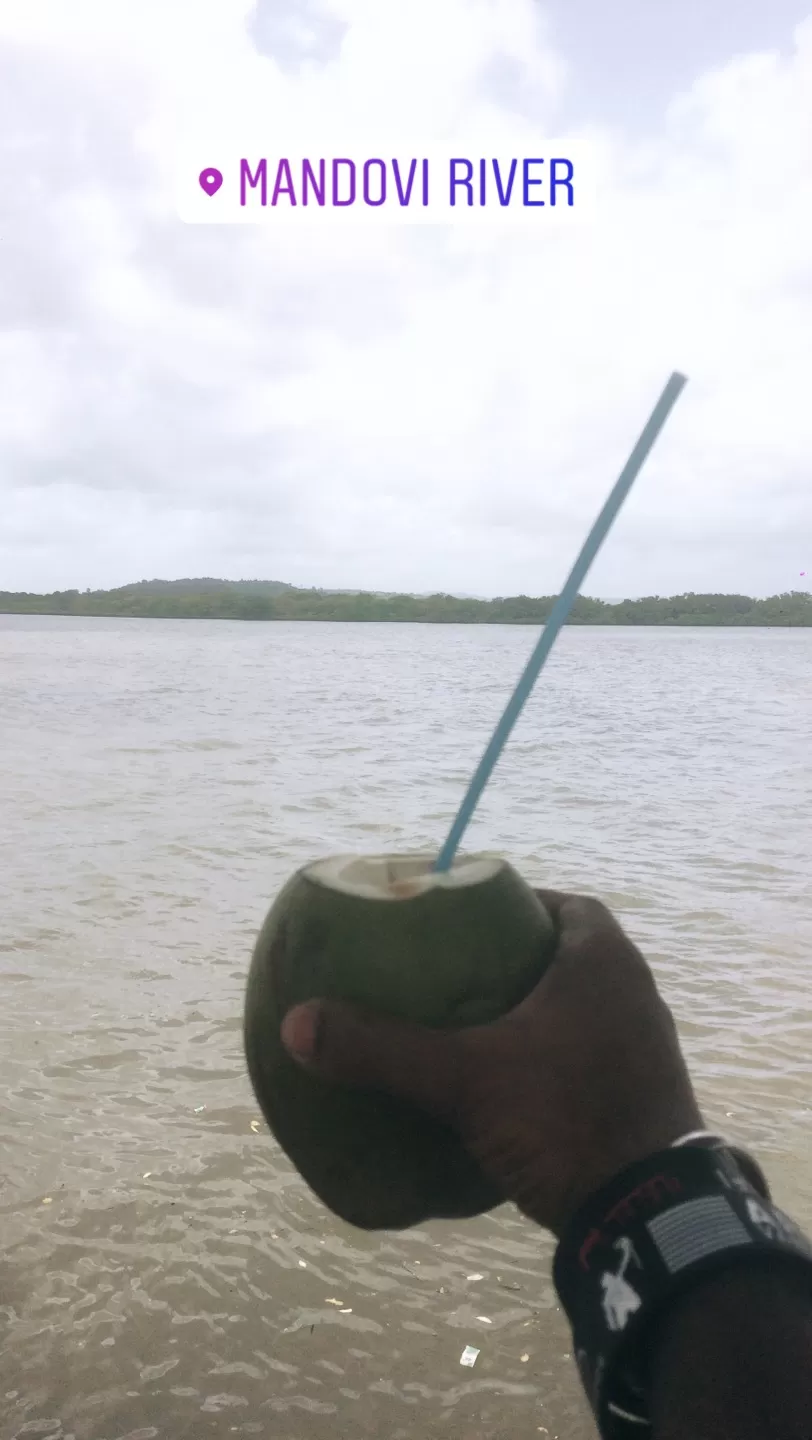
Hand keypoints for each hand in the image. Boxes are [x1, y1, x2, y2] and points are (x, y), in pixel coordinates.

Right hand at [280, 889, 703, 1235]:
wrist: (650, 1216)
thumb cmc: (563, 1117)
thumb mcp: (464, 1080)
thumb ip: (383, 1049)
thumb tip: (297, 1023)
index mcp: (604, 960)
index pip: (565, 904)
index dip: (518, 904)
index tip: (467, 920)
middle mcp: (635, 993)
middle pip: (570, 956)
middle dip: (518, 961)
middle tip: (457, 976)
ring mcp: (645, 1049)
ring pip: (582, 1009)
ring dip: (536, 1013)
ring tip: (474, 1029)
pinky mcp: (644, 1098)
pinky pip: (591, 1055)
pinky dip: (553, 1058)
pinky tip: (509, 1087)